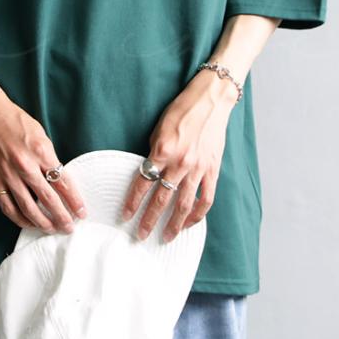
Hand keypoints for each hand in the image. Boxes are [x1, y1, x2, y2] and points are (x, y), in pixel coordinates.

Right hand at [0, 81, 87, 233]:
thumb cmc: (15, 122)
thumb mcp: (41, 135)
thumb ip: (49, 158)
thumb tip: (59, 180)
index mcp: (41, 152)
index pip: (63, 183)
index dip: (74, 201)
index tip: (82, 212)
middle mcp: (26, 165)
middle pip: (49, 199)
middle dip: (62, 217)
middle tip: (69, 228)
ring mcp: (9, 175)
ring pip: (29, 208)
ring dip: (43, 222)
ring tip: (52, 229)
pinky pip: (8, 207)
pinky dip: (19, 218)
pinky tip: (28, 223)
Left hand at [120, 69, 238, 242]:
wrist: (211, 101)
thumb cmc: (182, 111)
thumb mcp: (159, 128)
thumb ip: (154, 152)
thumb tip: (148, 171)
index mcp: (162, 151)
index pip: (143, 183)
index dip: (133, 202)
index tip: (126, 216)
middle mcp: (180, 163)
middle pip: (162, 199)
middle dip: (150, 220)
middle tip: (141, 235)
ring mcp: (198, 168)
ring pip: (184, 204)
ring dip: (174, 224)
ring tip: (166, 237)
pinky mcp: (213, 170)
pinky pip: (206, 198)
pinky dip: (198, 214)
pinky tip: (190, 223)